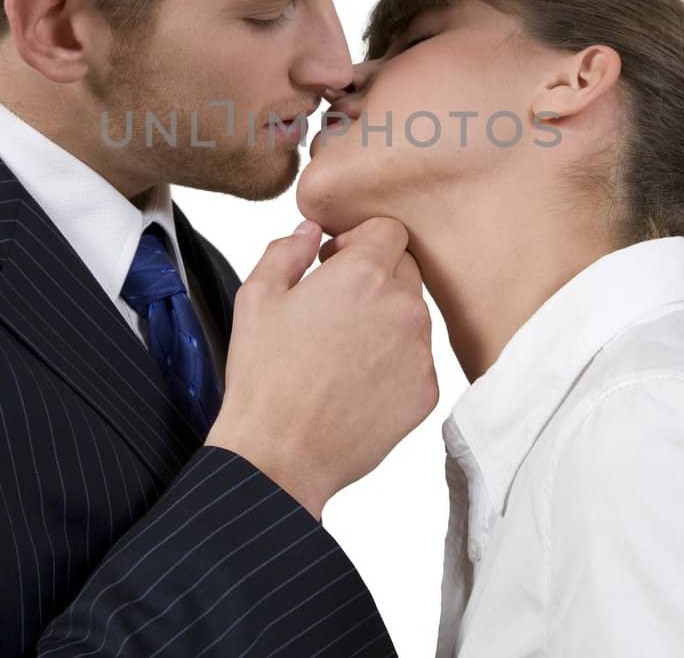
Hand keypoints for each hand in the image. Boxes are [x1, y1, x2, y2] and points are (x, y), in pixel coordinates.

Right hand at [205, 216, 438, 518]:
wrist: (281, 454)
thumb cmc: (265, 378)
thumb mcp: (257, 297)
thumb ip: (287, 251)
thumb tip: (310, 232)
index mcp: (363, 275)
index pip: (390, 230)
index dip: (359, 241)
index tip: (336, 263)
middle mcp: (402, 307)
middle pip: (406, 269)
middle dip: (376, 276)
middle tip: (336, 307)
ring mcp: (420, 351)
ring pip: (413, 315)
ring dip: (386, 319)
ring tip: (342, 349)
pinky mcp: (427, 391)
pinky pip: (417, 359)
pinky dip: (394, 362)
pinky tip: (356, 380)